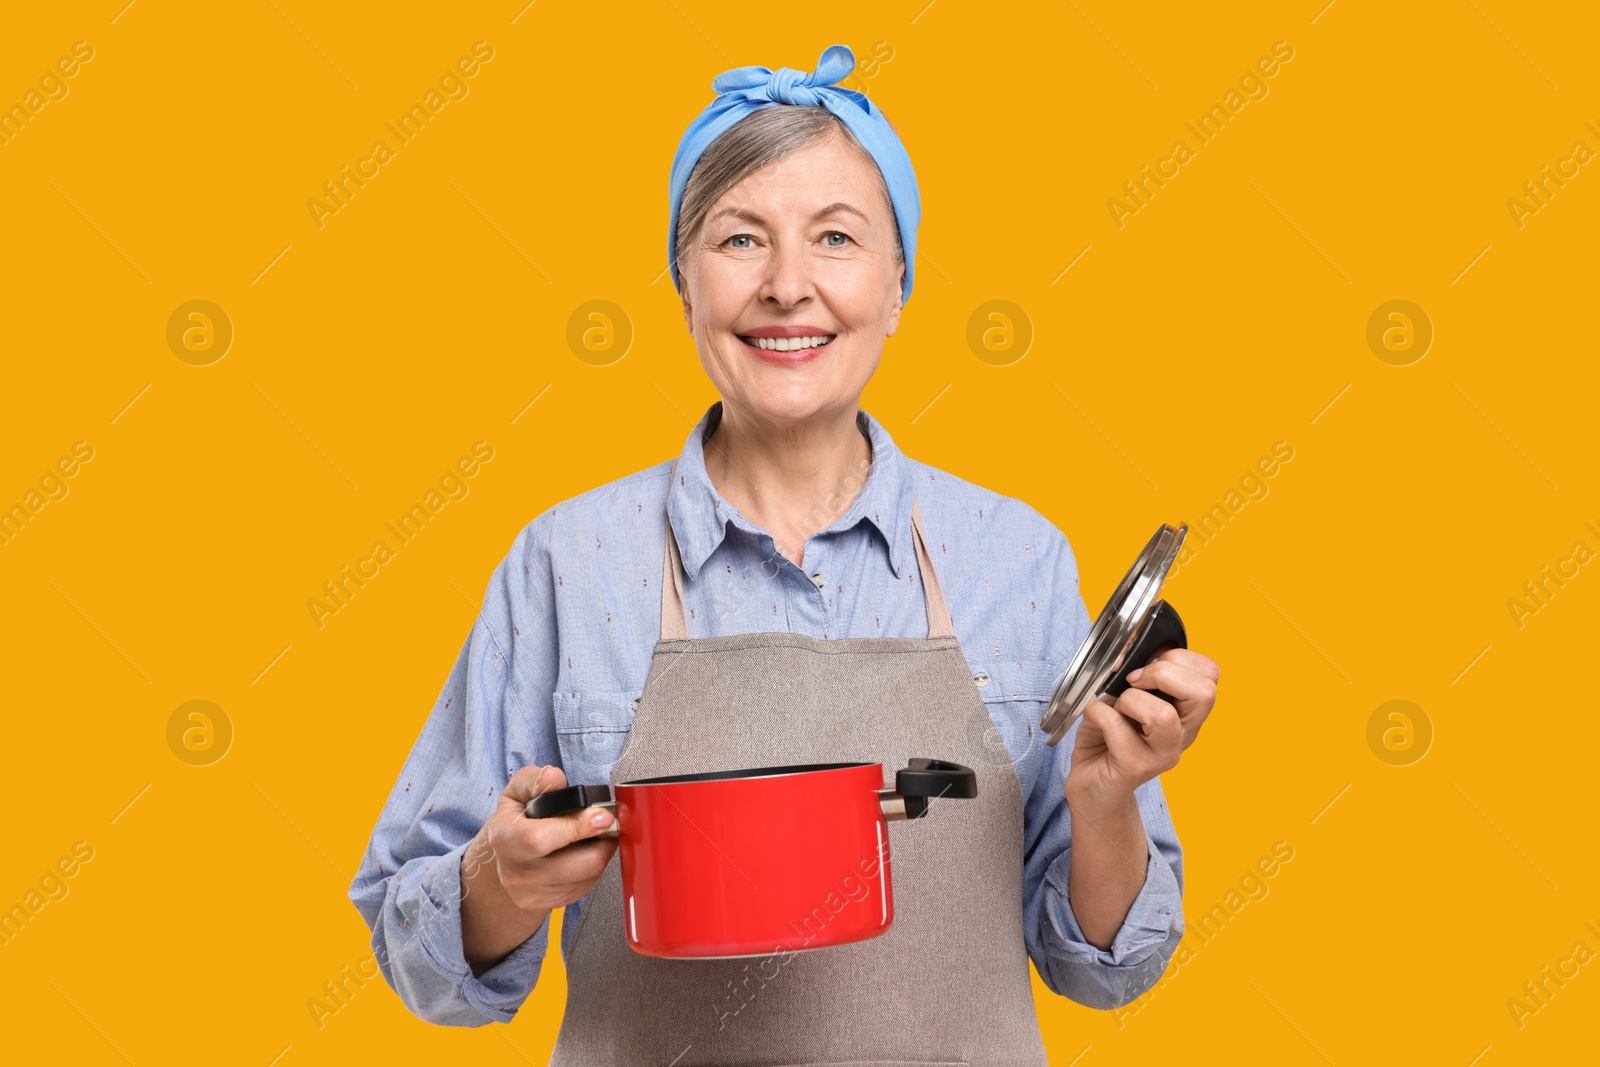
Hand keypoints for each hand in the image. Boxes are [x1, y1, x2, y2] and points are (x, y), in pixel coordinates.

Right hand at [466, 764, 618, 913]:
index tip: (602, 816)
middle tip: (606, 823)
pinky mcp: (548, 904)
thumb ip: (536, 780)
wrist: (504, 858)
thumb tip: (554, 778)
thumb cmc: (515, 821)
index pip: (541, 839)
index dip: (578, 827)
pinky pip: (585, 887)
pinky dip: (592, 868)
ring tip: (594, 836)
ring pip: (587, 876)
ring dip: (600, 853)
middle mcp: (515, 872)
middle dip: (602, 842)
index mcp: (505, 838)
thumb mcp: (518, 792)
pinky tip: (583, 853)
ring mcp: (531, 893)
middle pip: (577, 865)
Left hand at [1066, 647, 1218, 811]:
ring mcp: (1163, 755)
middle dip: (1163, 673)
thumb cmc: (1108, 738)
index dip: (1178, 658)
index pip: (1210, 674)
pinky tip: (1094, 718)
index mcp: (1187, 713)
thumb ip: (1135, 678)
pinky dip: (1097, 712)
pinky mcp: (1135, 767)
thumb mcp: (1124, 699)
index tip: (1147, 666)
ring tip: (1117, 708)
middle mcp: (1183, 735)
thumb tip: (1130, 655)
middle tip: (1134, 683)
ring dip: (1130, 699)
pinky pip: (1117, 726)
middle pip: (1204, 692)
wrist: (1092, 786)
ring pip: (1163, 715)